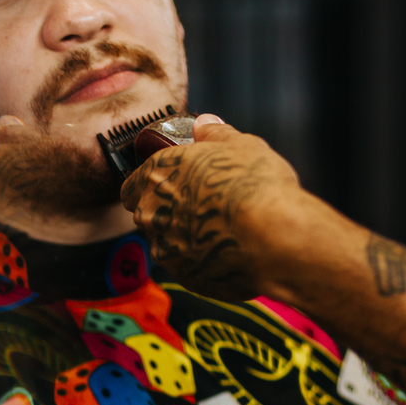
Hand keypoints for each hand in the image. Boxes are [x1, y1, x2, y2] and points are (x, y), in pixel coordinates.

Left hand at [120, 114, 301, 298]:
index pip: (132, 184)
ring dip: (188, 238)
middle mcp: (152, 214)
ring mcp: (167, 251)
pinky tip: (233, 250)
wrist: (272, 237)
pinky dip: (206, 261)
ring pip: (169, 244)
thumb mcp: (239, 144)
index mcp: (156, 175)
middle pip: (150, 215)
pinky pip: (192, 267)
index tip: (172, 184)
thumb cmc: (252, 185)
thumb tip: (205, 125)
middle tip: (206, 204)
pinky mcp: (187, 279)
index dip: (151, 185)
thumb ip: (215, 135)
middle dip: (172, 212)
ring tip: (224, 229)